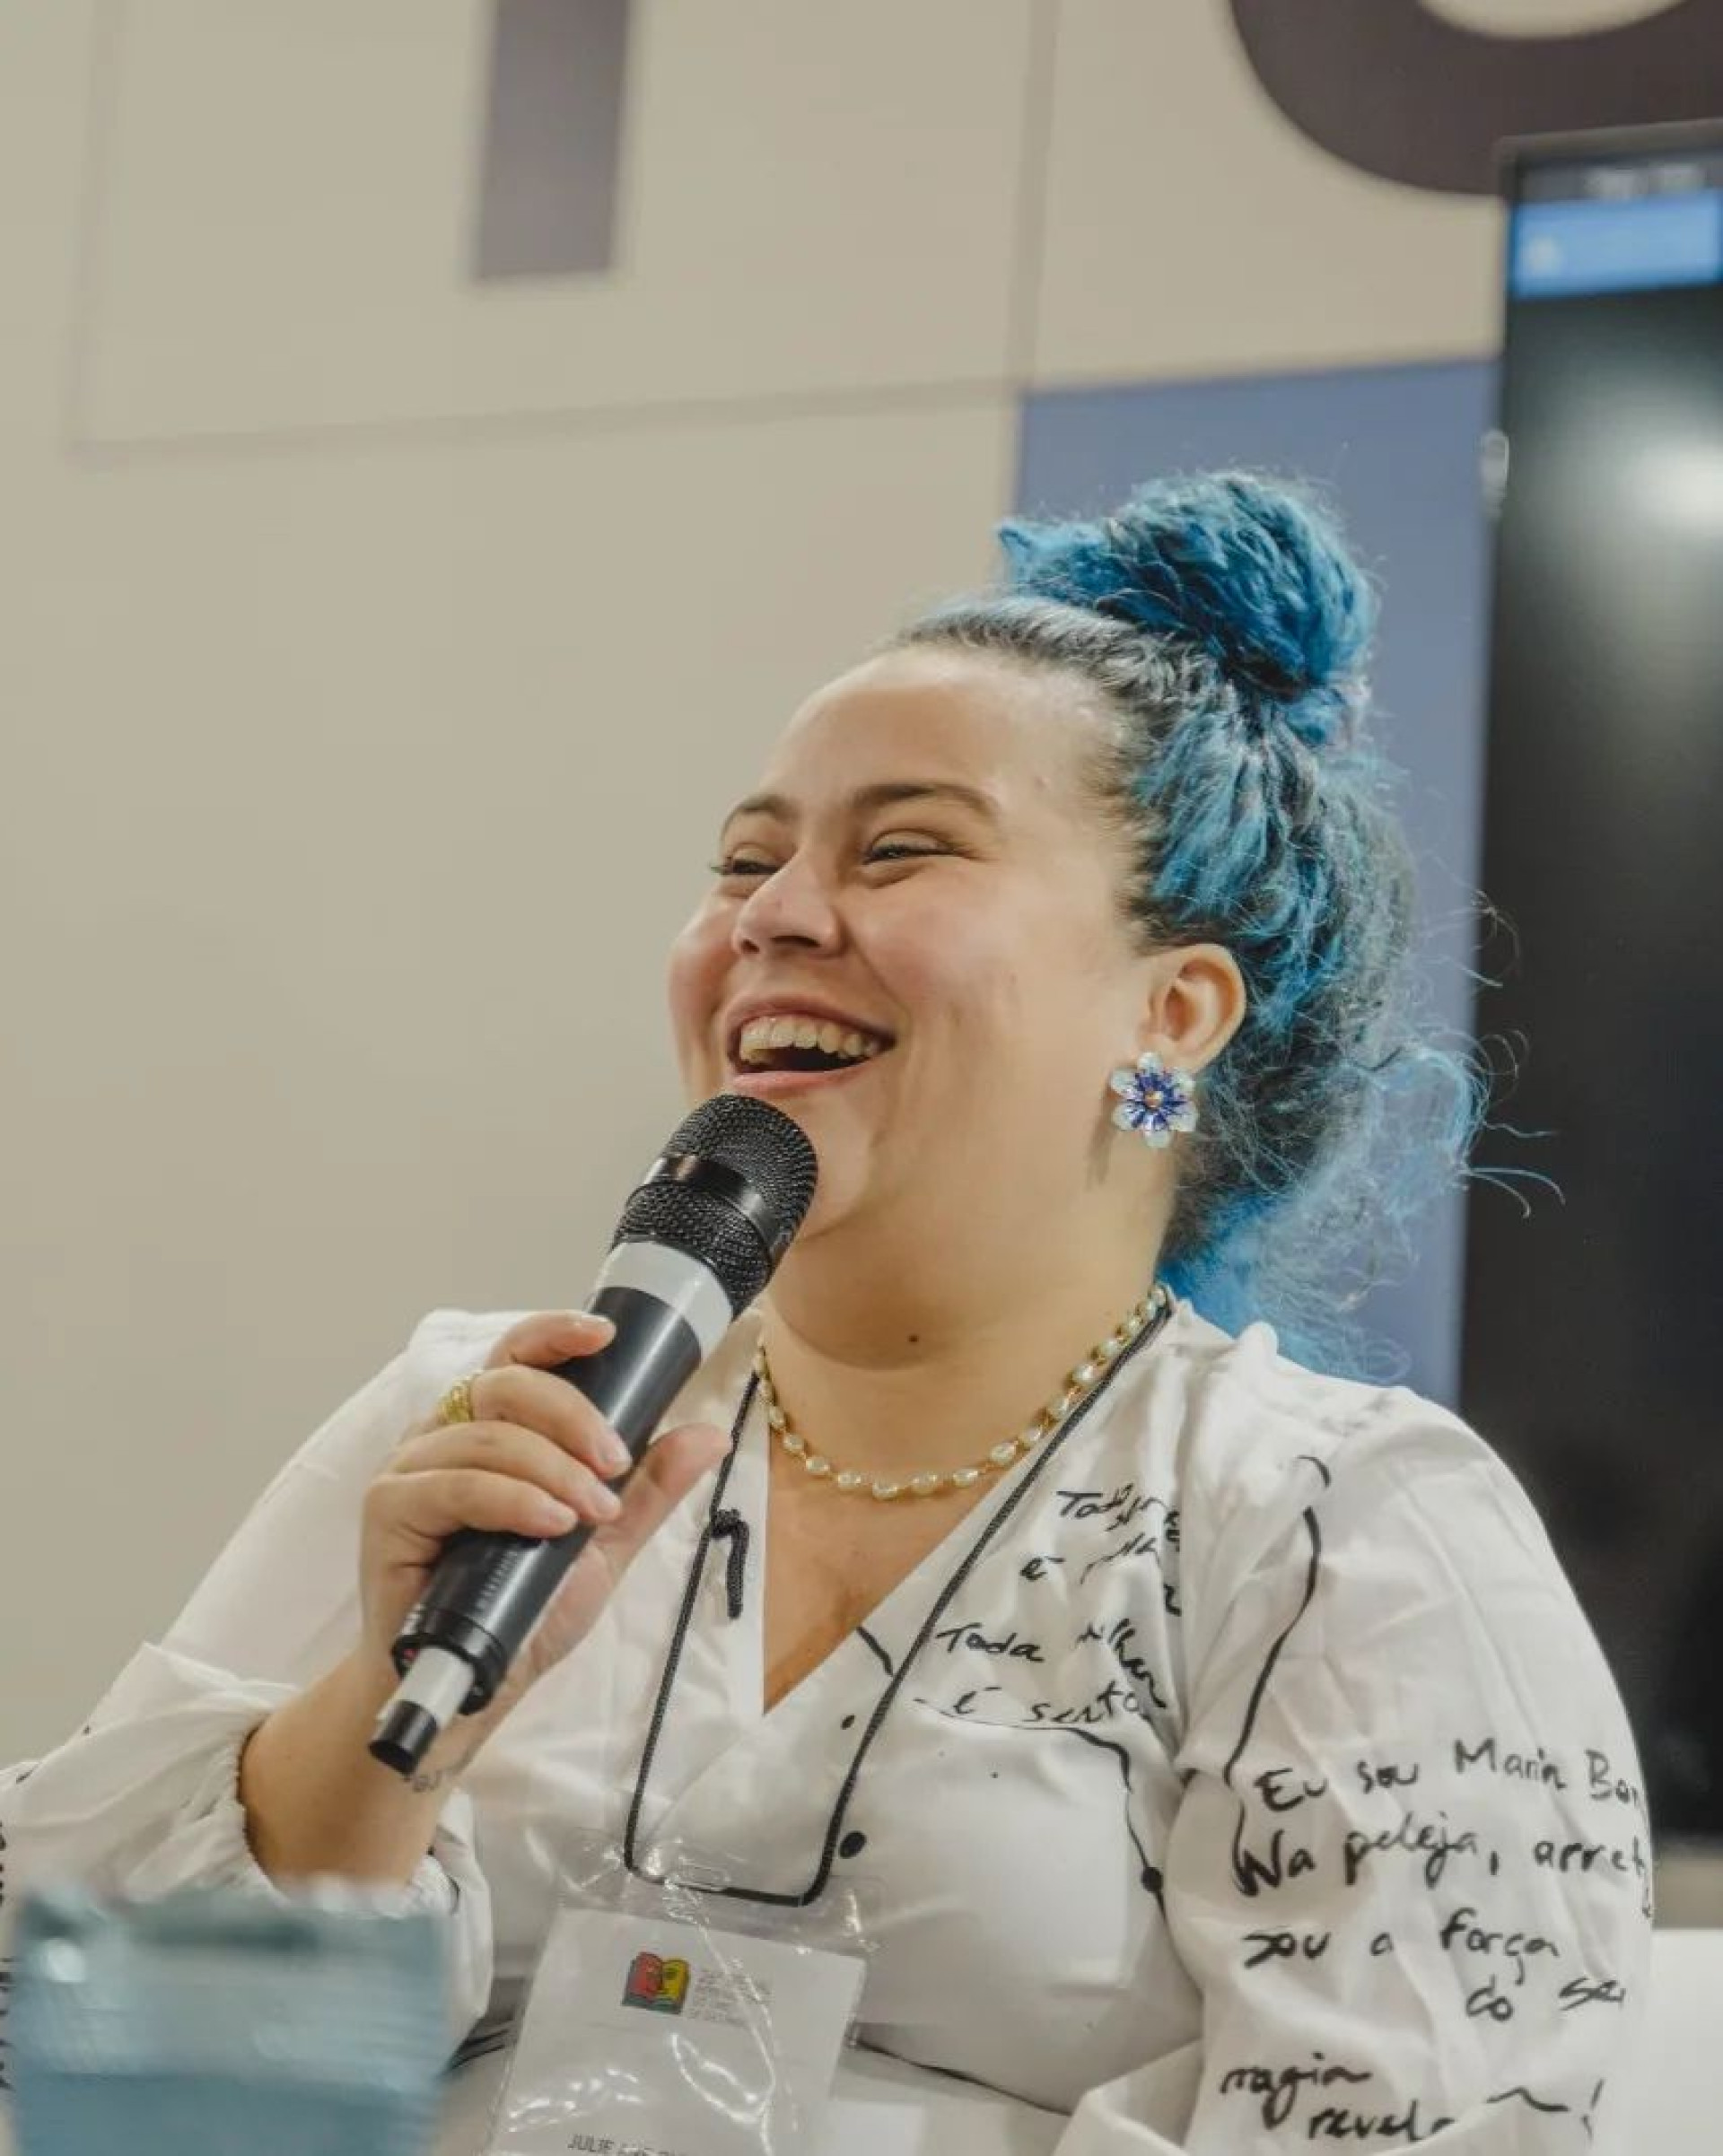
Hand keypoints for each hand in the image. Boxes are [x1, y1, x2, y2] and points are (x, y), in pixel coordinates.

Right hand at [359, 1310, 727, 1725]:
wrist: (473, 1686)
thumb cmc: (525, 1609)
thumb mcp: (601, 1545)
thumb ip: (647, 1489)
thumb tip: (709, 1435)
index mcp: (487, 1427)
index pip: (516, 1357)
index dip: (555, 1334)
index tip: (607, 1335)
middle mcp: (442, 1434)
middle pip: (506, 1384)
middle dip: (573, 1415)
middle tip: (615, 1463)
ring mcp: (410, 1469)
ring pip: (488, 1437)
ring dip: (553, 1469)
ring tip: (591, 1513)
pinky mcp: (386, 1510)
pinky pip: (454, 1485)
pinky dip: (512, 1499)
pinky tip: (550, 1523)